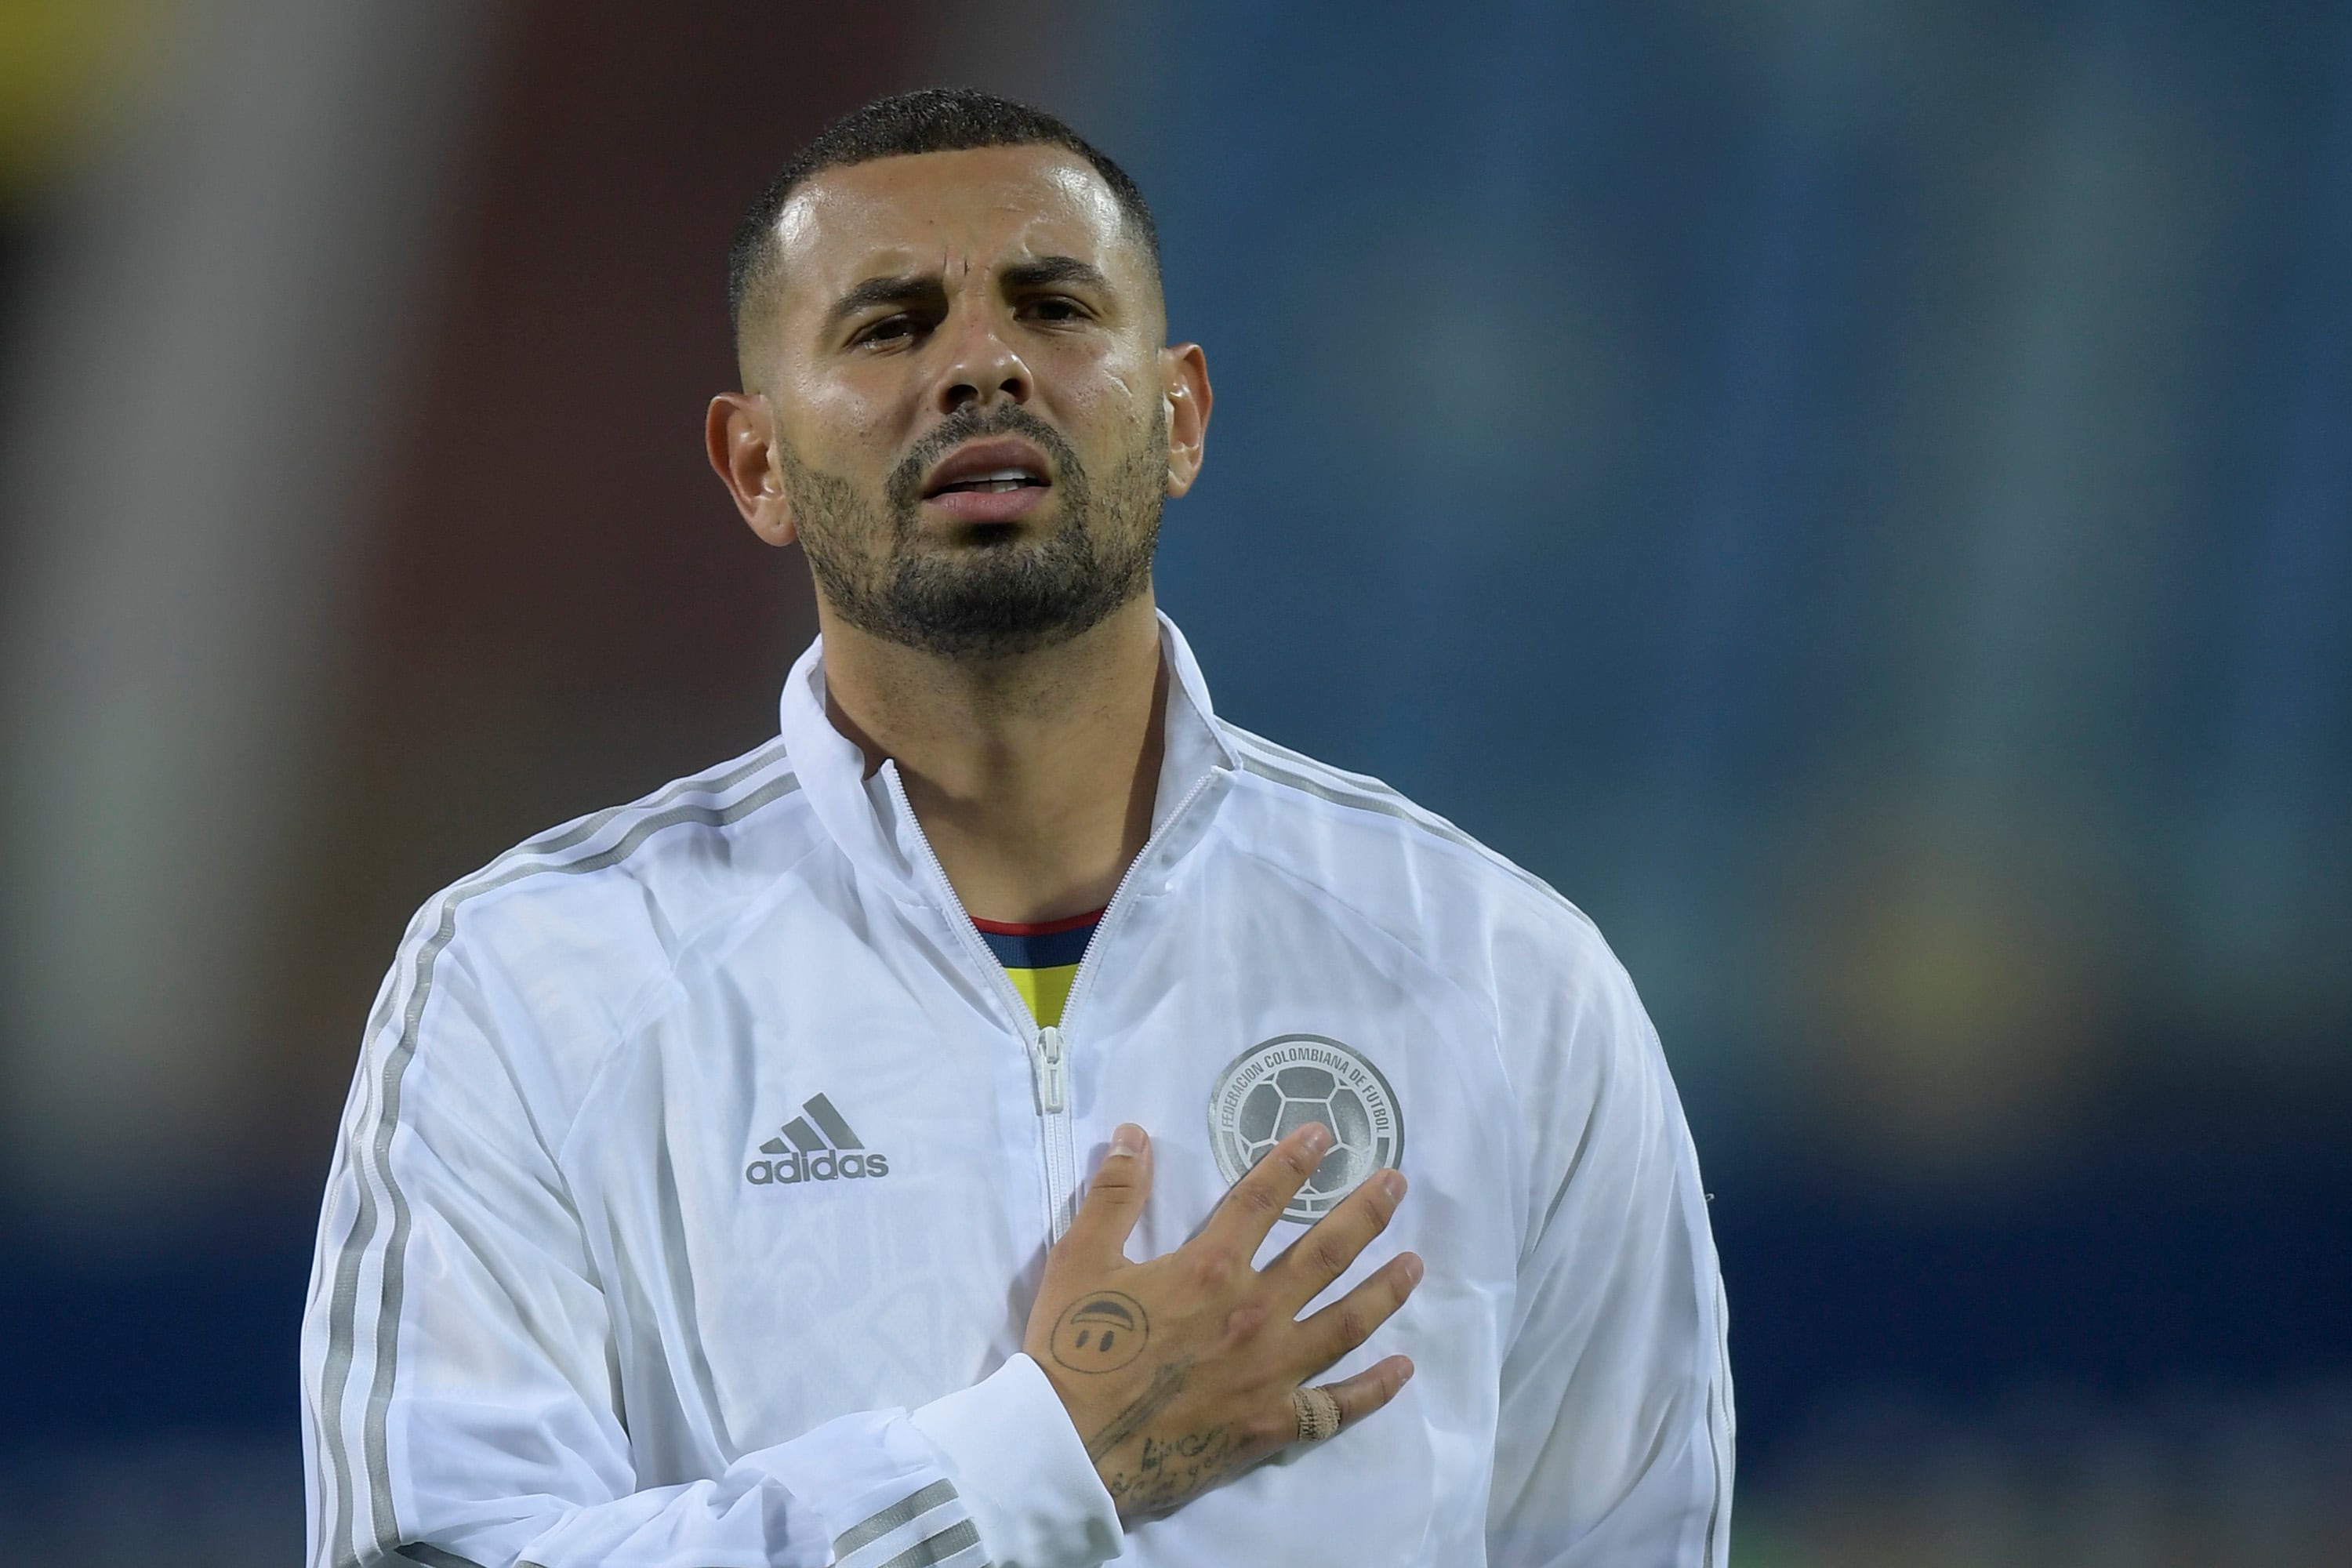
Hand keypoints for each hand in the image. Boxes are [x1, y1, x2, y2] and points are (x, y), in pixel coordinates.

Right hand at [1021, 1120, 1420, 1519]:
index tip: (1324, 1136)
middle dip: (1365, 1213)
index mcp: (1210, 1267)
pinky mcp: (1272, 1423)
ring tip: (1415, 1263)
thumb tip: (1136, 1133)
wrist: (1072, 1449)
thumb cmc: (1074, 1350)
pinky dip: (1373, 1389)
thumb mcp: (1080, 1258)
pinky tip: (1401, 1369)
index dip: (1294, 1162)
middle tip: (1396, 1183)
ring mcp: (1271, 1371)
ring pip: (1346, 1322)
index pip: (1262, 1200)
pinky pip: (1336, 1406)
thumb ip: (1114, 1193)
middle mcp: (1254, 1312)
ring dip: (1385, 1289)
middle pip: (1325, 1252)